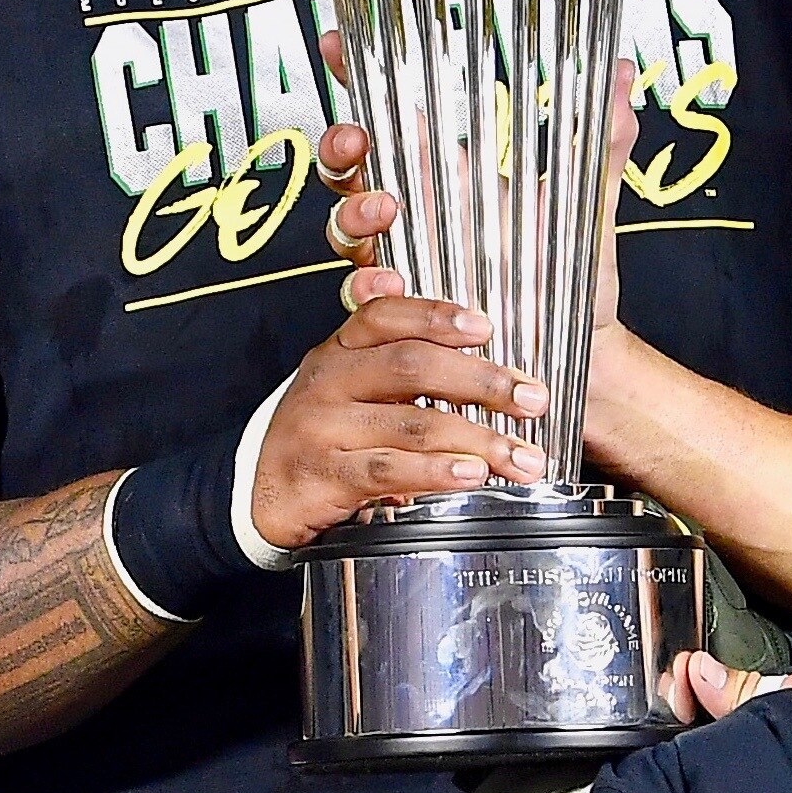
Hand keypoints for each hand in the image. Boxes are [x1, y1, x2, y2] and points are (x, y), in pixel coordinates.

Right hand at [252, 292, 549, 550]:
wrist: (258, 492)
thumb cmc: (322, 431)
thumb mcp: (347, 382)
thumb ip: (389, 348)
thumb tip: (428, 300)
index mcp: (339, 349)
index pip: (385, 315)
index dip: (436, 315)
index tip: (486, 327)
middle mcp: (329, 381)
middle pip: (411, 366)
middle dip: (482, 381)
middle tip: (533, 399)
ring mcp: (323, 428)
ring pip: (411, 424)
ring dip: (478, 440)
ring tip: (524, 457)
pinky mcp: (324, 476)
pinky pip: (388, 470)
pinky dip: (437, 473)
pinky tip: (473, 476)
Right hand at [318, 36, 636, 338]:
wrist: (582, 349)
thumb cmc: (575, 274)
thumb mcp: (588, 201)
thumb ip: (603, 139)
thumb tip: (620, 72)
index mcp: (452, 175)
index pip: (393, 116)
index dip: (356, 76)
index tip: (334, 42)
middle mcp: (421, 214)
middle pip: (350, 166)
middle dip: (340, 147)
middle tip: (356, 143)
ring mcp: (409, 259)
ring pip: (346, 226)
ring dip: (352, 211)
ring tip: (384, 210)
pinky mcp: (407, 312)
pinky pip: (364, 296)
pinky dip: (368, 284)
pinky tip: (389, 280)